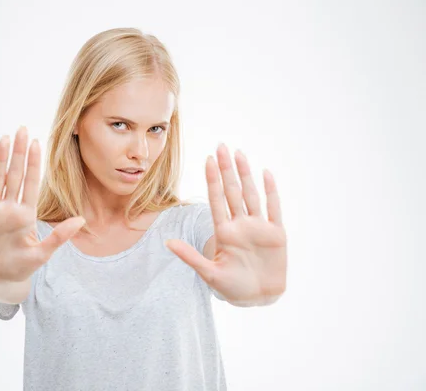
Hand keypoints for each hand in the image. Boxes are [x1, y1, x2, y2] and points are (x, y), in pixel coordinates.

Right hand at [0, 126, 85, 283]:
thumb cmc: (22, 267)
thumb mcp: (43, 252)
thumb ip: (59, 236)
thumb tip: (81, 219)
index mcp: (26, 213)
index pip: (31, 182)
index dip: (34, 163)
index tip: (37, 143)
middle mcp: (9, 207)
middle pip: (15, 175)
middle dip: (19, 153)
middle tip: (21, 130)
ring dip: (0, 159)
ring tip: (5, 139)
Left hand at [165, 143, 287, 305]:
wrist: (259, 298)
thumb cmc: (232, 287)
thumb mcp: (209, 273)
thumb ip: (190, 256)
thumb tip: (167, 242)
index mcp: (224, 232)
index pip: (216, 200)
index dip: (212, 180)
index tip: (208, 160)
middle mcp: (240, 225)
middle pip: (232, 191)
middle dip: (226, 169)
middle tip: (221, 146)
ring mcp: (258, 227)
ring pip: (251, 194)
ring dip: (245, 174)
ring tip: (239, 153)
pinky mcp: (276, 234)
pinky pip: (273, 208)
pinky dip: (270, 191)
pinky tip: (265, 173)